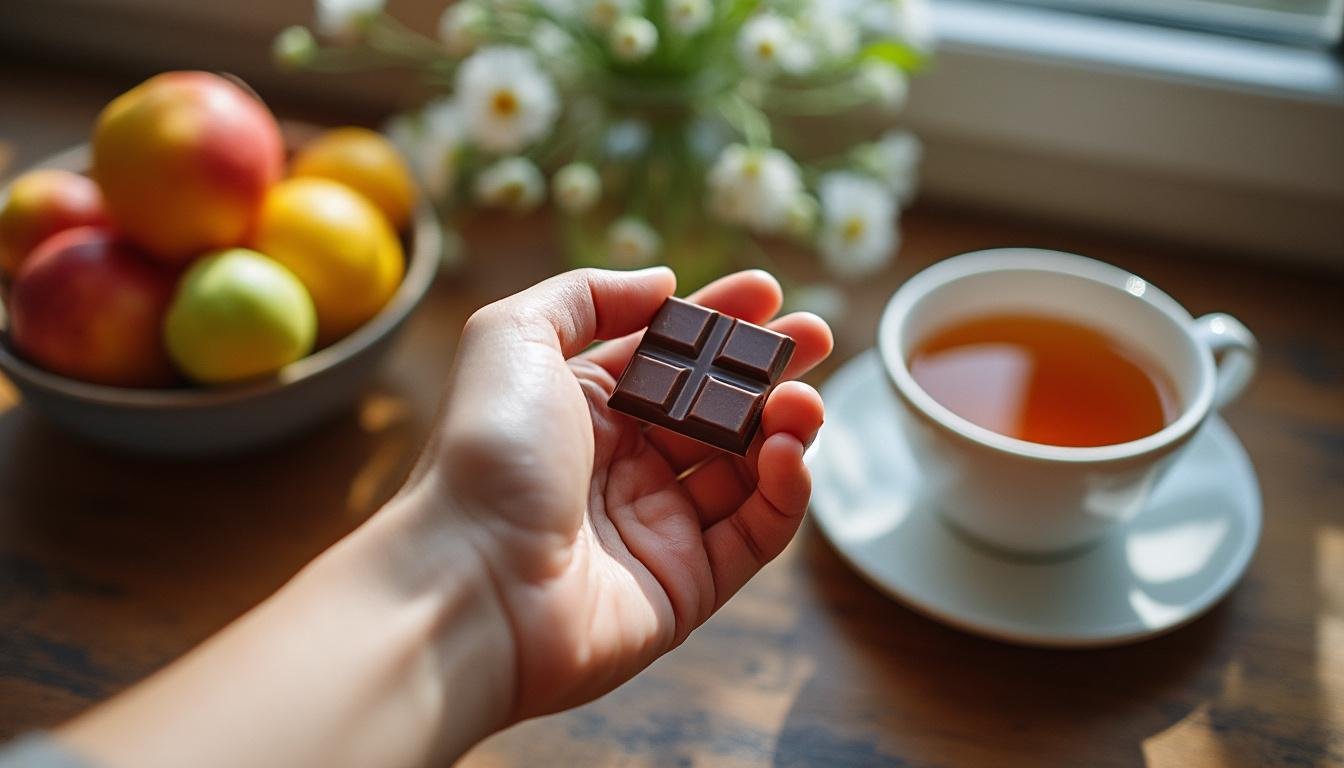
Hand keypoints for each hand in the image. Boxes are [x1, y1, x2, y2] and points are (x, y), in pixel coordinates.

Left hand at [411, 267, 831, 721]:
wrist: (469, 582)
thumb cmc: (485, 455)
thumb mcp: (514, 337)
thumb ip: (588, 296)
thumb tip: (662, 283)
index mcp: (584, 410)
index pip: (670, 357)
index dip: (719, 322)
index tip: (768, 291)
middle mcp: (622, 466)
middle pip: (718, 409)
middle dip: (769, 370)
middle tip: (816, 337)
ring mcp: (657, 527)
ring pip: (747, 469)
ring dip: (787, 427)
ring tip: (804, 401)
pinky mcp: (687, 585)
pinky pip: (756, 532)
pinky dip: (786, 492)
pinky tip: (791, 452)